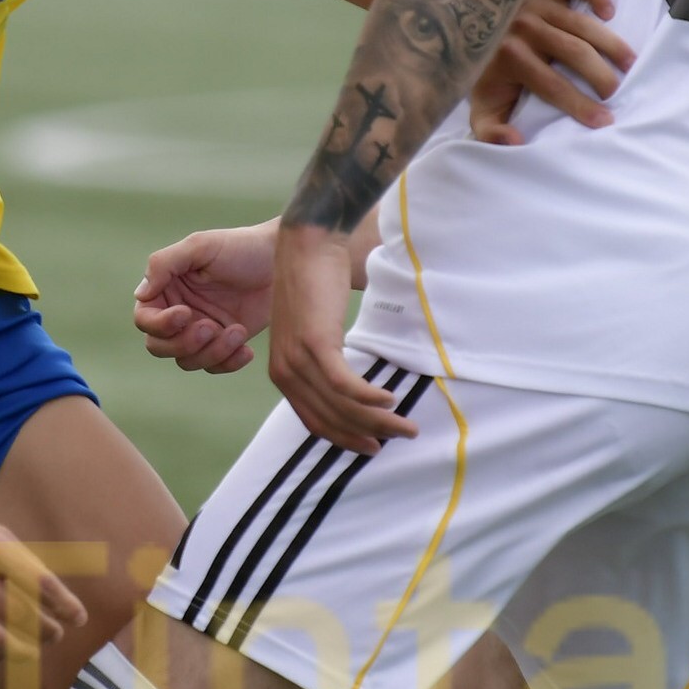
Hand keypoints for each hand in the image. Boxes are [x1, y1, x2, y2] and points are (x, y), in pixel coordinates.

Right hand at [134, 222, 277, 373]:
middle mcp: (179, 312)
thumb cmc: (241, 246)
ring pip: (187, 360)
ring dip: (211, 352)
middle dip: (183, 343)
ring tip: (237, 331)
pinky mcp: (225, 343)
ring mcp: (202, 330)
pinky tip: (246, 349)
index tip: (185, 314)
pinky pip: (214, 366)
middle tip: (210, 327)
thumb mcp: (200, 246)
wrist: (282, 260)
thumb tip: (141, 295)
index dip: (159, 324)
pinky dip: (228, 363)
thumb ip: (164, 263)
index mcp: (167, 288)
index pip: (144, 318)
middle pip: (159, 346)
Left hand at [267, 221, 409, 453]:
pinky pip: (345, 384)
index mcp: (282, 371)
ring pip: (340, 405)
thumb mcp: (314, 329)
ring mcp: (298, 358)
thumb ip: (325, 358)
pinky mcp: (316, 343)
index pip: (313, 420)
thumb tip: (351, 383)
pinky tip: (391, 401)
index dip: (344, 437)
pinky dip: (369, 398)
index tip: (372, 445)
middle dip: (366, 435)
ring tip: (406, 426)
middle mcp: (285, 371)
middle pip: (330, 419)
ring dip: (377, 420)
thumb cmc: (315, 281)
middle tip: (400, 438)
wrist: (307, 243)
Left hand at [473, 0, 632, 144]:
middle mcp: (523, 28)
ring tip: (630, 64)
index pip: (553, 86)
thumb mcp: (481, 110)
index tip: (605, 120)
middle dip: (603, 78)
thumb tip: (516, 141)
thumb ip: (491, 133)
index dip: (581, 105)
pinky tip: (609, 12)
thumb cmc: (483, 77)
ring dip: (611, 44)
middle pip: (576, 53)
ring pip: (583, 24)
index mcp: (509, 58)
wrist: (464, 34)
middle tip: (619, 94)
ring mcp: (535, 5)